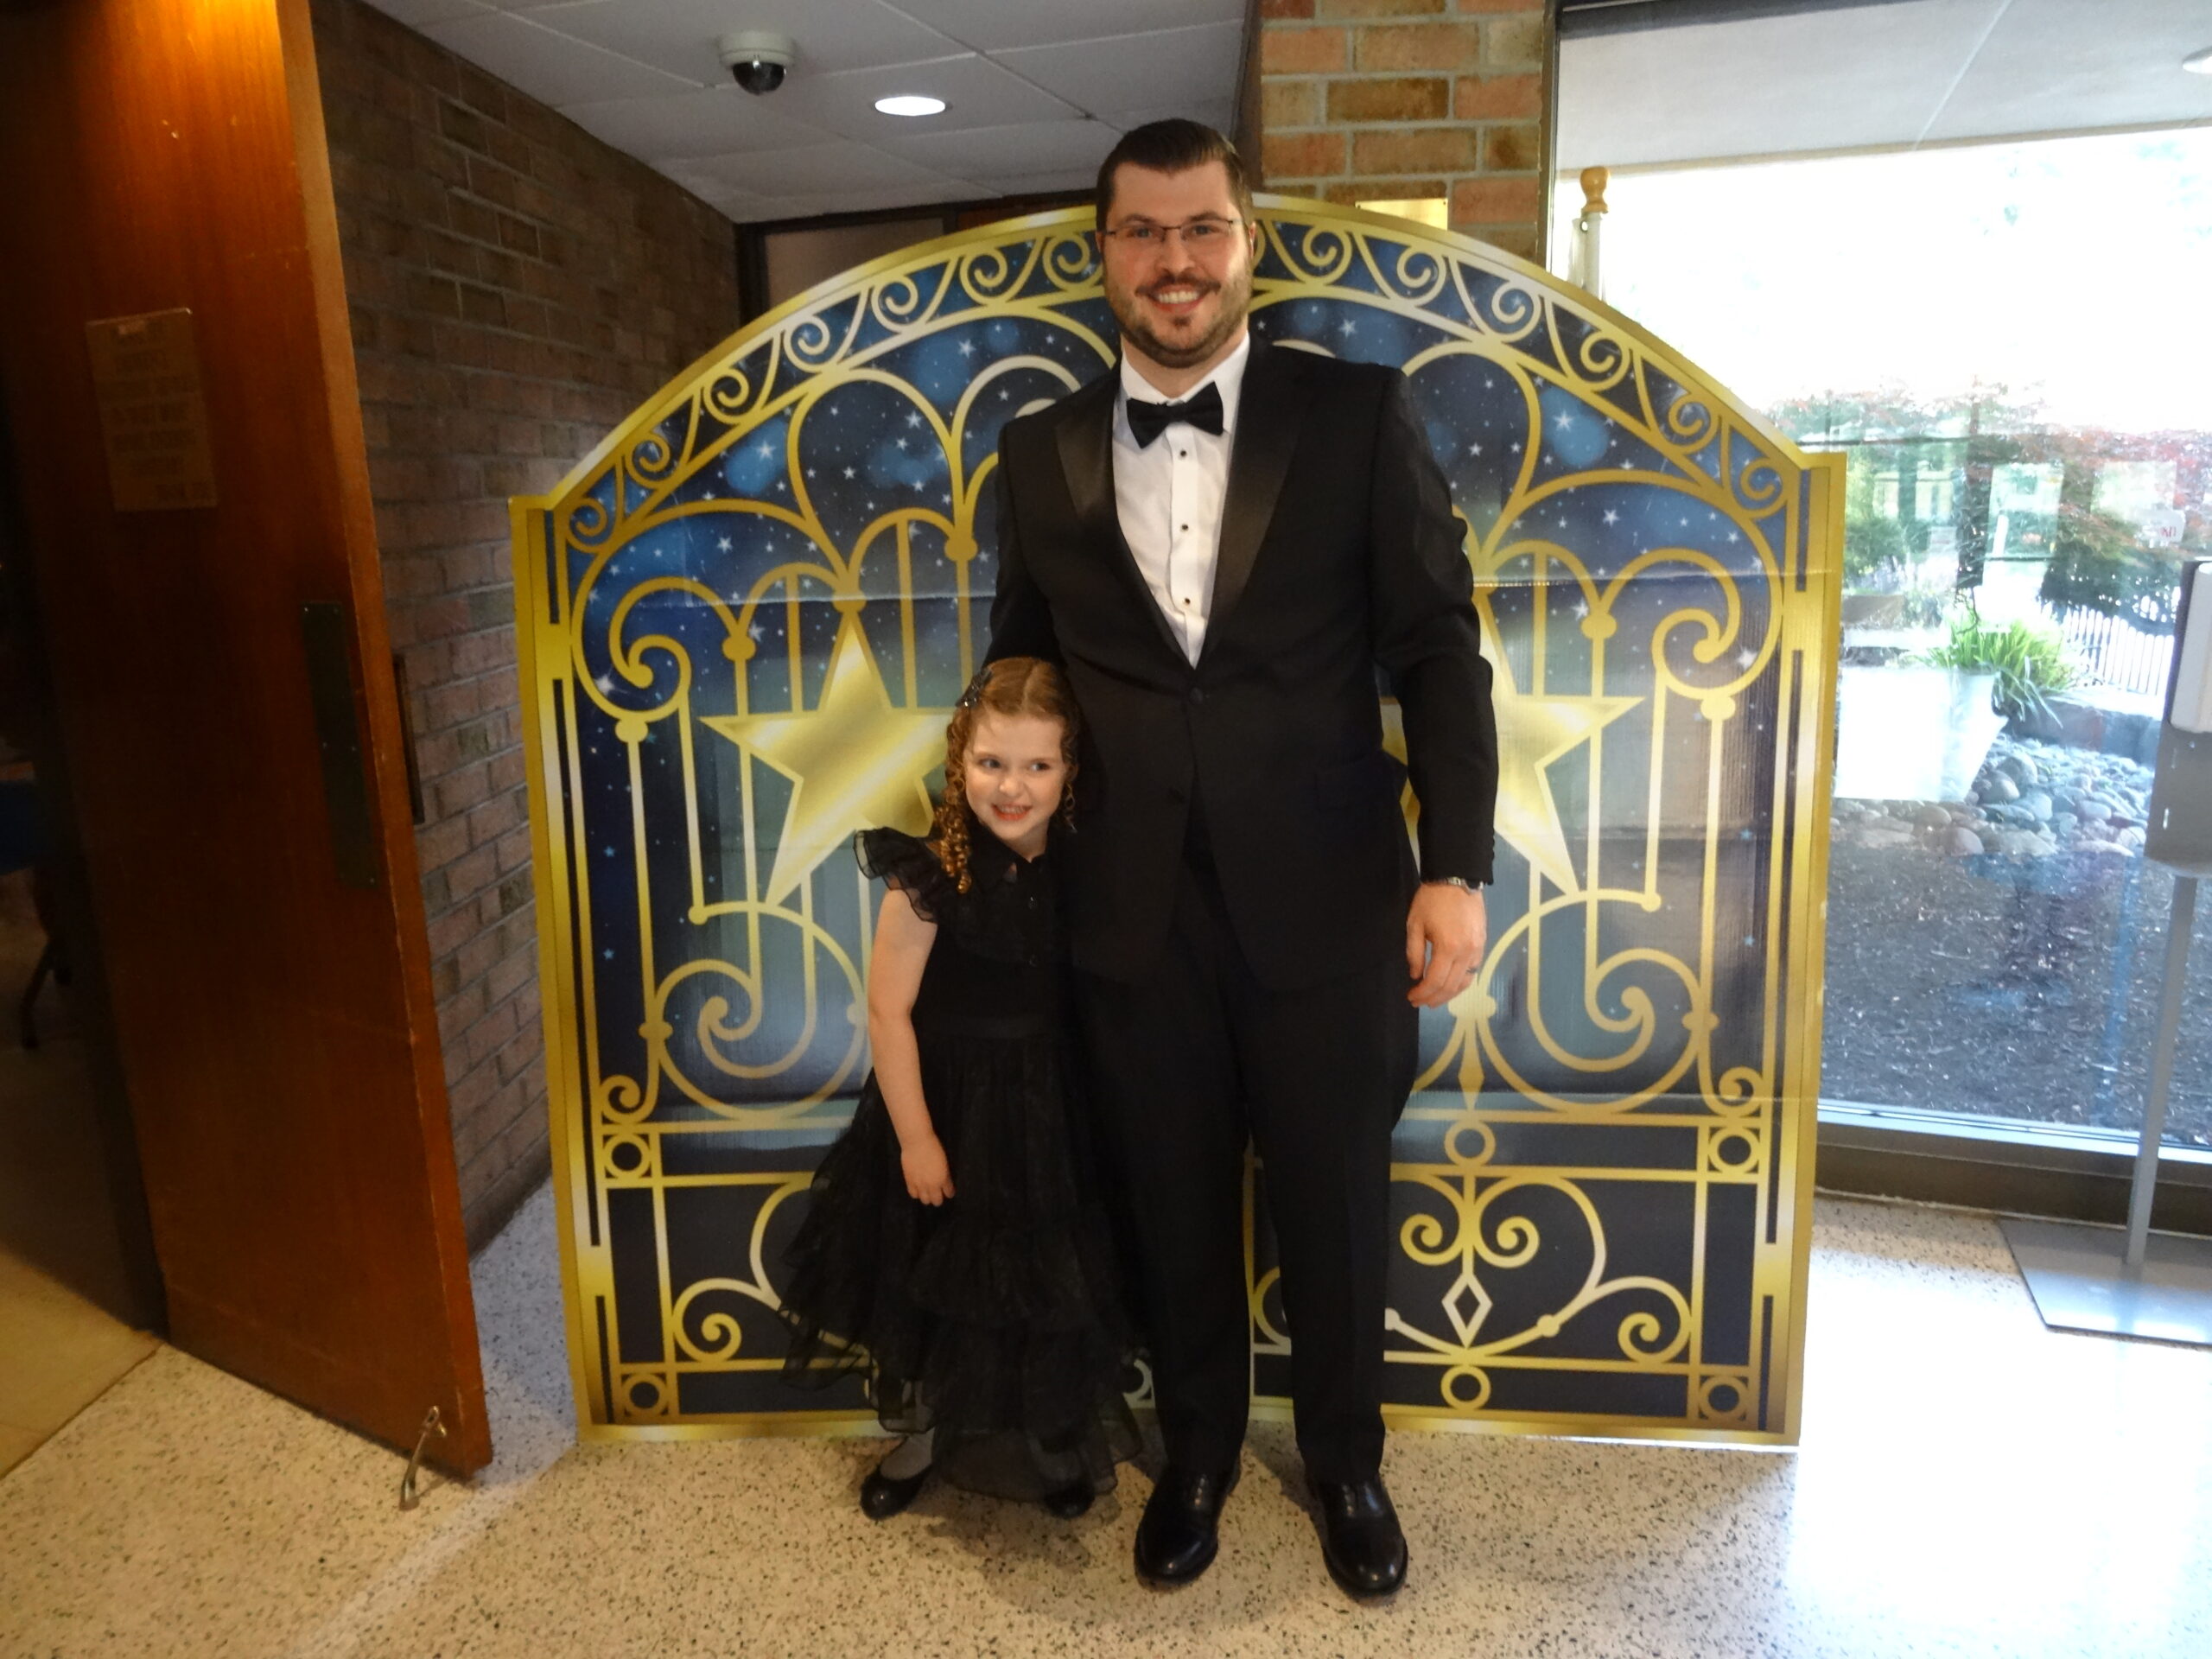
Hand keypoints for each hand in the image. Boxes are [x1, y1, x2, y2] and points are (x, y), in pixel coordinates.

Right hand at [901, 1135, 955, 1205]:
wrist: (917, 1143)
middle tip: (938, 1194)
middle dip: (939, 1199)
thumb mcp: (944, 1162)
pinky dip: (917, 1194)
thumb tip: (945, 1182)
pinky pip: (913, 1194)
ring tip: (927, 1193)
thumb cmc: (934, 1148)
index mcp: (943, 1179)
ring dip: (927, 1198)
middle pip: (937, 1201)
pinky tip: (918, 1189)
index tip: (949, 1191)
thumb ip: (945, 1175)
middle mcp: (932, 1185)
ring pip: (925, 1201)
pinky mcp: (909, 1182)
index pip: (948, 1193)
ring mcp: (919, 1185)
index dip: (949, 1193)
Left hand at [1405, 881, 1486, 1007]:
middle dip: (1434, 998)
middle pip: (1451, 986)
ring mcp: (1478, 949)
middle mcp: (1467, 953)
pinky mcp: (1483, 944)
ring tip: (1435, 999)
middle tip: (1420, 1003)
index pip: (1435, 981)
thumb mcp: (1415, 924)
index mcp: (1448, 948)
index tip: (1411, 997)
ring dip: (1450, 994)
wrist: (1457, 877)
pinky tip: (1451, 984)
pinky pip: (1473, 970)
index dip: (1422, 993)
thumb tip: (1416, 975)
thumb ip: (1414, 953)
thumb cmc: (1432, 899)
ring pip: (1465, 981)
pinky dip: (1461, 981)